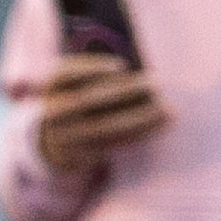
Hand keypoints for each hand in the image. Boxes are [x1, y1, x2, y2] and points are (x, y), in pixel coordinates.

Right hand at [34, 53, 167, 177]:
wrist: (54, 141)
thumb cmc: (77, 97)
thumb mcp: (78, 81)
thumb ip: (101, 75)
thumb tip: (140, 77)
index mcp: (53, 86)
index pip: (67, 74)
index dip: (93, 69)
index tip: (122, 66)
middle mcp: (55, 113)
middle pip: (89, 101)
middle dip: (123, 92)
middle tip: (155, 84)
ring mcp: (68, 137)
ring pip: (105, 127)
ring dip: (139, 117)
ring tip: (167, 108)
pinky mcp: (85, 154)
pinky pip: (115, 143)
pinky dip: (140, 133)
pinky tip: (161, 123)